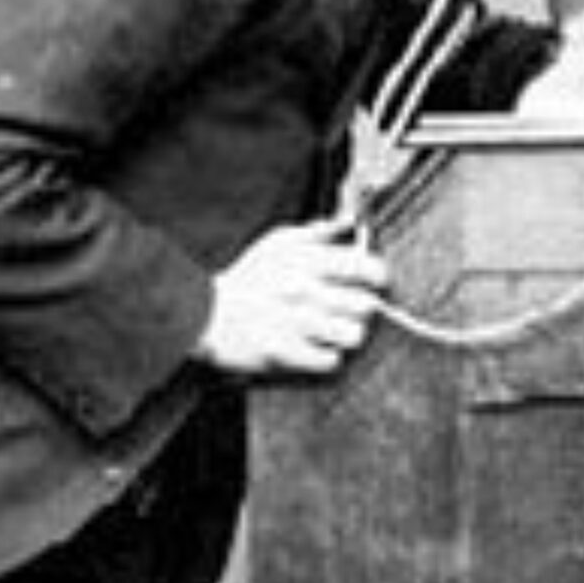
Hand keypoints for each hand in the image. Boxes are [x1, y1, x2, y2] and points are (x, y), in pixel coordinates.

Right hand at [195, 221, 388, 376]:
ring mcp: (294, 323)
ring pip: (353, 334)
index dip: (378, 276)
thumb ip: (318, 232)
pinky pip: (330, 361)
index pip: (364, 267)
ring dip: (348, 334)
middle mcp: (302, 290)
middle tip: (351, 310)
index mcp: (304, 260)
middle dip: (362, 309)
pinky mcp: (285, 353)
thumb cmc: (248, 279)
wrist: (205, 314)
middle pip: (365, 305)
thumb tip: (350, 221)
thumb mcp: (277, 244)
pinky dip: (328, 357)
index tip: (376, 282)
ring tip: (336, 331)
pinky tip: (317, 348)